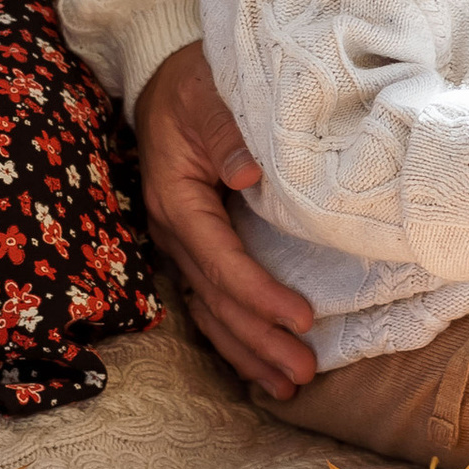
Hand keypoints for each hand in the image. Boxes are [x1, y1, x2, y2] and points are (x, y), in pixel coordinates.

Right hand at [133, 41, 315, 395]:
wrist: (164, 81)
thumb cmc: (195, 84)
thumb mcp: (208, 94)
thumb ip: (226, 131)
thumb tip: (249, 174)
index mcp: (177, 199)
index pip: (221, 260)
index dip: (261, 295)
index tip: (303, 320)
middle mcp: (173, 230)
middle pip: (217, 299)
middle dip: (260, 340)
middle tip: (304, 373)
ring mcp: (181, 243)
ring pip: (211, 310)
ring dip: (249, 351)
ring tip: (289, 386)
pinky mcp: (194, 246)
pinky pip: (211, 300)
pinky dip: (235, 335)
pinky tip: (260, 364)